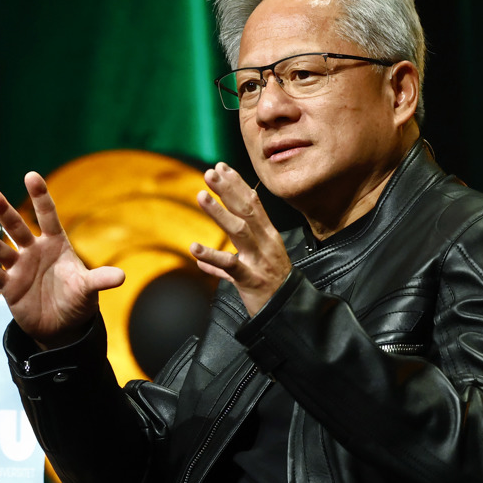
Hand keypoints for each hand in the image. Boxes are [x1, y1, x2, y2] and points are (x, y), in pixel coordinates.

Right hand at [0, 171, 124, 347]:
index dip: (40, 197)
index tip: (31, 176)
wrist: (62, 327)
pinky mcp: (9, 286)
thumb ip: (100, 279)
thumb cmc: (77, 301)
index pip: (47, 216)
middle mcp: (34, 251)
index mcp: (55, 244)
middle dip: (4, 211)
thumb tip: (121, 276)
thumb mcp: (89, 290)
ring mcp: (19, 267)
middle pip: (17, 227)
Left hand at [190, 162, 291, 315]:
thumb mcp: (252, 270)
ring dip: (219, 212)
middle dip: (228, 190)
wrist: (289, 315)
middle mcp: (266, 244)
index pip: (253, 204)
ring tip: (201, 196)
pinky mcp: (251, 280)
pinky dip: (212, 256)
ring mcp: (259, 261)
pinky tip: (194, 249)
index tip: (222, 167)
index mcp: (268, 237)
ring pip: (239, 231)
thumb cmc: (271, 291)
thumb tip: (201, 262)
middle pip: (247, 211)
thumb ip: (225, 265)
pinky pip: (230, 266)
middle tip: (210, 173)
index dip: (237, 185)